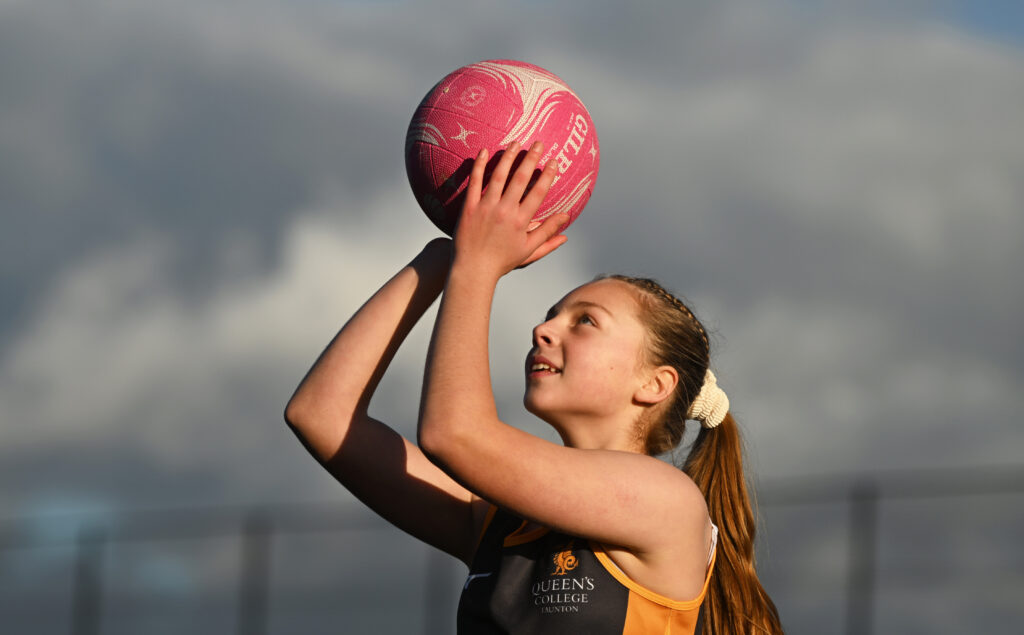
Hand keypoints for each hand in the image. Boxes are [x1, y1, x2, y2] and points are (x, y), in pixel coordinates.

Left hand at [452, 141, 568, 276]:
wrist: (473, 269)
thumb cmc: (502, 261)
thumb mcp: (529, 250)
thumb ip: (548, 234)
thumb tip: (566, 220)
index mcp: (521, 221)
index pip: (538, 193)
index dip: (547, 175)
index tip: (554, 161)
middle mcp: (505, 211)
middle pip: (521, 179)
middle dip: (531, 159)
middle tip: (538, 143)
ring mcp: (486, 207)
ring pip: (499, 176)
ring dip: (509, 157)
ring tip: (516, 143)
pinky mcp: (470, 207)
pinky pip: (475, 182)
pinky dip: (479, 165)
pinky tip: (484, 151)